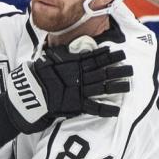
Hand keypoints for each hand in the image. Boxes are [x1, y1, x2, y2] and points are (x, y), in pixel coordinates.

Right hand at [2, 44, 131, 132]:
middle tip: (131, 67)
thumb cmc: (36, 76)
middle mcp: (79, 76)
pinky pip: (94, 107)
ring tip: (129, 84)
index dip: (108, 55)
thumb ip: (60, 54)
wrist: (27, 95)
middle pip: (102, 71)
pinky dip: (106, 109)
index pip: (94, 57)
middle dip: (118, 69)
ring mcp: (79, 90)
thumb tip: (67, 48)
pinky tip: (117, 110)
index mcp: (72, 64)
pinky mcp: (76, 105)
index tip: (120, 52)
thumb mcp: (48, 59)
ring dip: (117, 86)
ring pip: (102, 87)